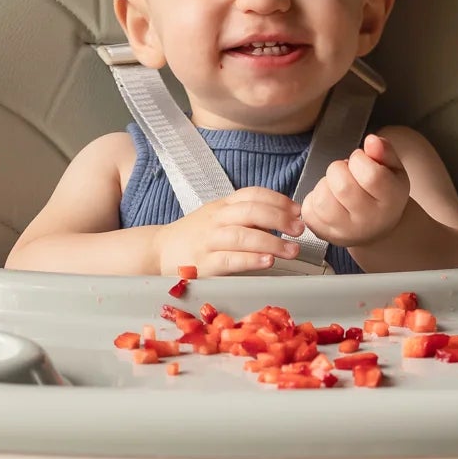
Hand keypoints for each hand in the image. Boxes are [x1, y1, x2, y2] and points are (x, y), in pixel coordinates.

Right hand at [153, 188, 304, 277]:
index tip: (298, 211)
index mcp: (222, 206)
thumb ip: (245, 217)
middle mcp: (217, 219)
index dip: (279, 200)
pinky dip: (251, 259)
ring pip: (243, 234)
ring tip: (291, 249)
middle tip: (299, 229)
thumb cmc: (193, 237)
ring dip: (272, 241)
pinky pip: (230, 259)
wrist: (158, 251)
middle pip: (251, 211)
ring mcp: (209, 241)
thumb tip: (283, 218)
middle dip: (280, 218)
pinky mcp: (204, 264)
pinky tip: (268, 260)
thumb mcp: (217, 218)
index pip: (253, 194)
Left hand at [299, 134, 410, 249]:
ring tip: (336, 186)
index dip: (359, 159)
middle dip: (339, 169)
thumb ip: (384, 151)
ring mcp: (345, 231)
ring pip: (322, 200)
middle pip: (342, 186)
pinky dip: (313, 198)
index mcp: (390, 201)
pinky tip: (328, 198)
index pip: (371, 176)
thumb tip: (371, 141)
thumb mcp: (393, 169)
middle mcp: (369, 220)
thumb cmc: (384, 194)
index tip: (360, 160)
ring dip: (324, 184)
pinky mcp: (325, 235)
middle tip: (347, 173)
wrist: (377, 228)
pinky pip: (308, 211)